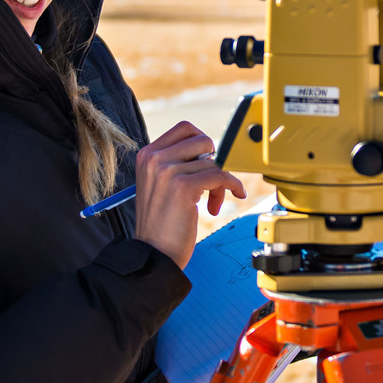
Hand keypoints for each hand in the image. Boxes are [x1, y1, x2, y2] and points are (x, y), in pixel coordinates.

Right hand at [133, 122, 245, 269]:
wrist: (153, 253)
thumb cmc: (161, 224)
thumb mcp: (159, 184)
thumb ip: (175, 163)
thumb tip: (209, 151)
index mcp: (147, 155)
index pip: (184, 128)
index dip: (202, 141)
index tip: (207, 159)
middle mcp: (154, 158)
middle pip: (201, 140)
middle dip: (213, 160)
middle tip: (211, 182)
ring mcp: (167, 171)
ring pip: (213, 162)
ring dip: (220, 183)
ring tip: (212, 203)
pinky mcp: (183, 186)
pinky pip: (221, 175)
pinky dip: (233, 184)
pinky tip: (235, 194)